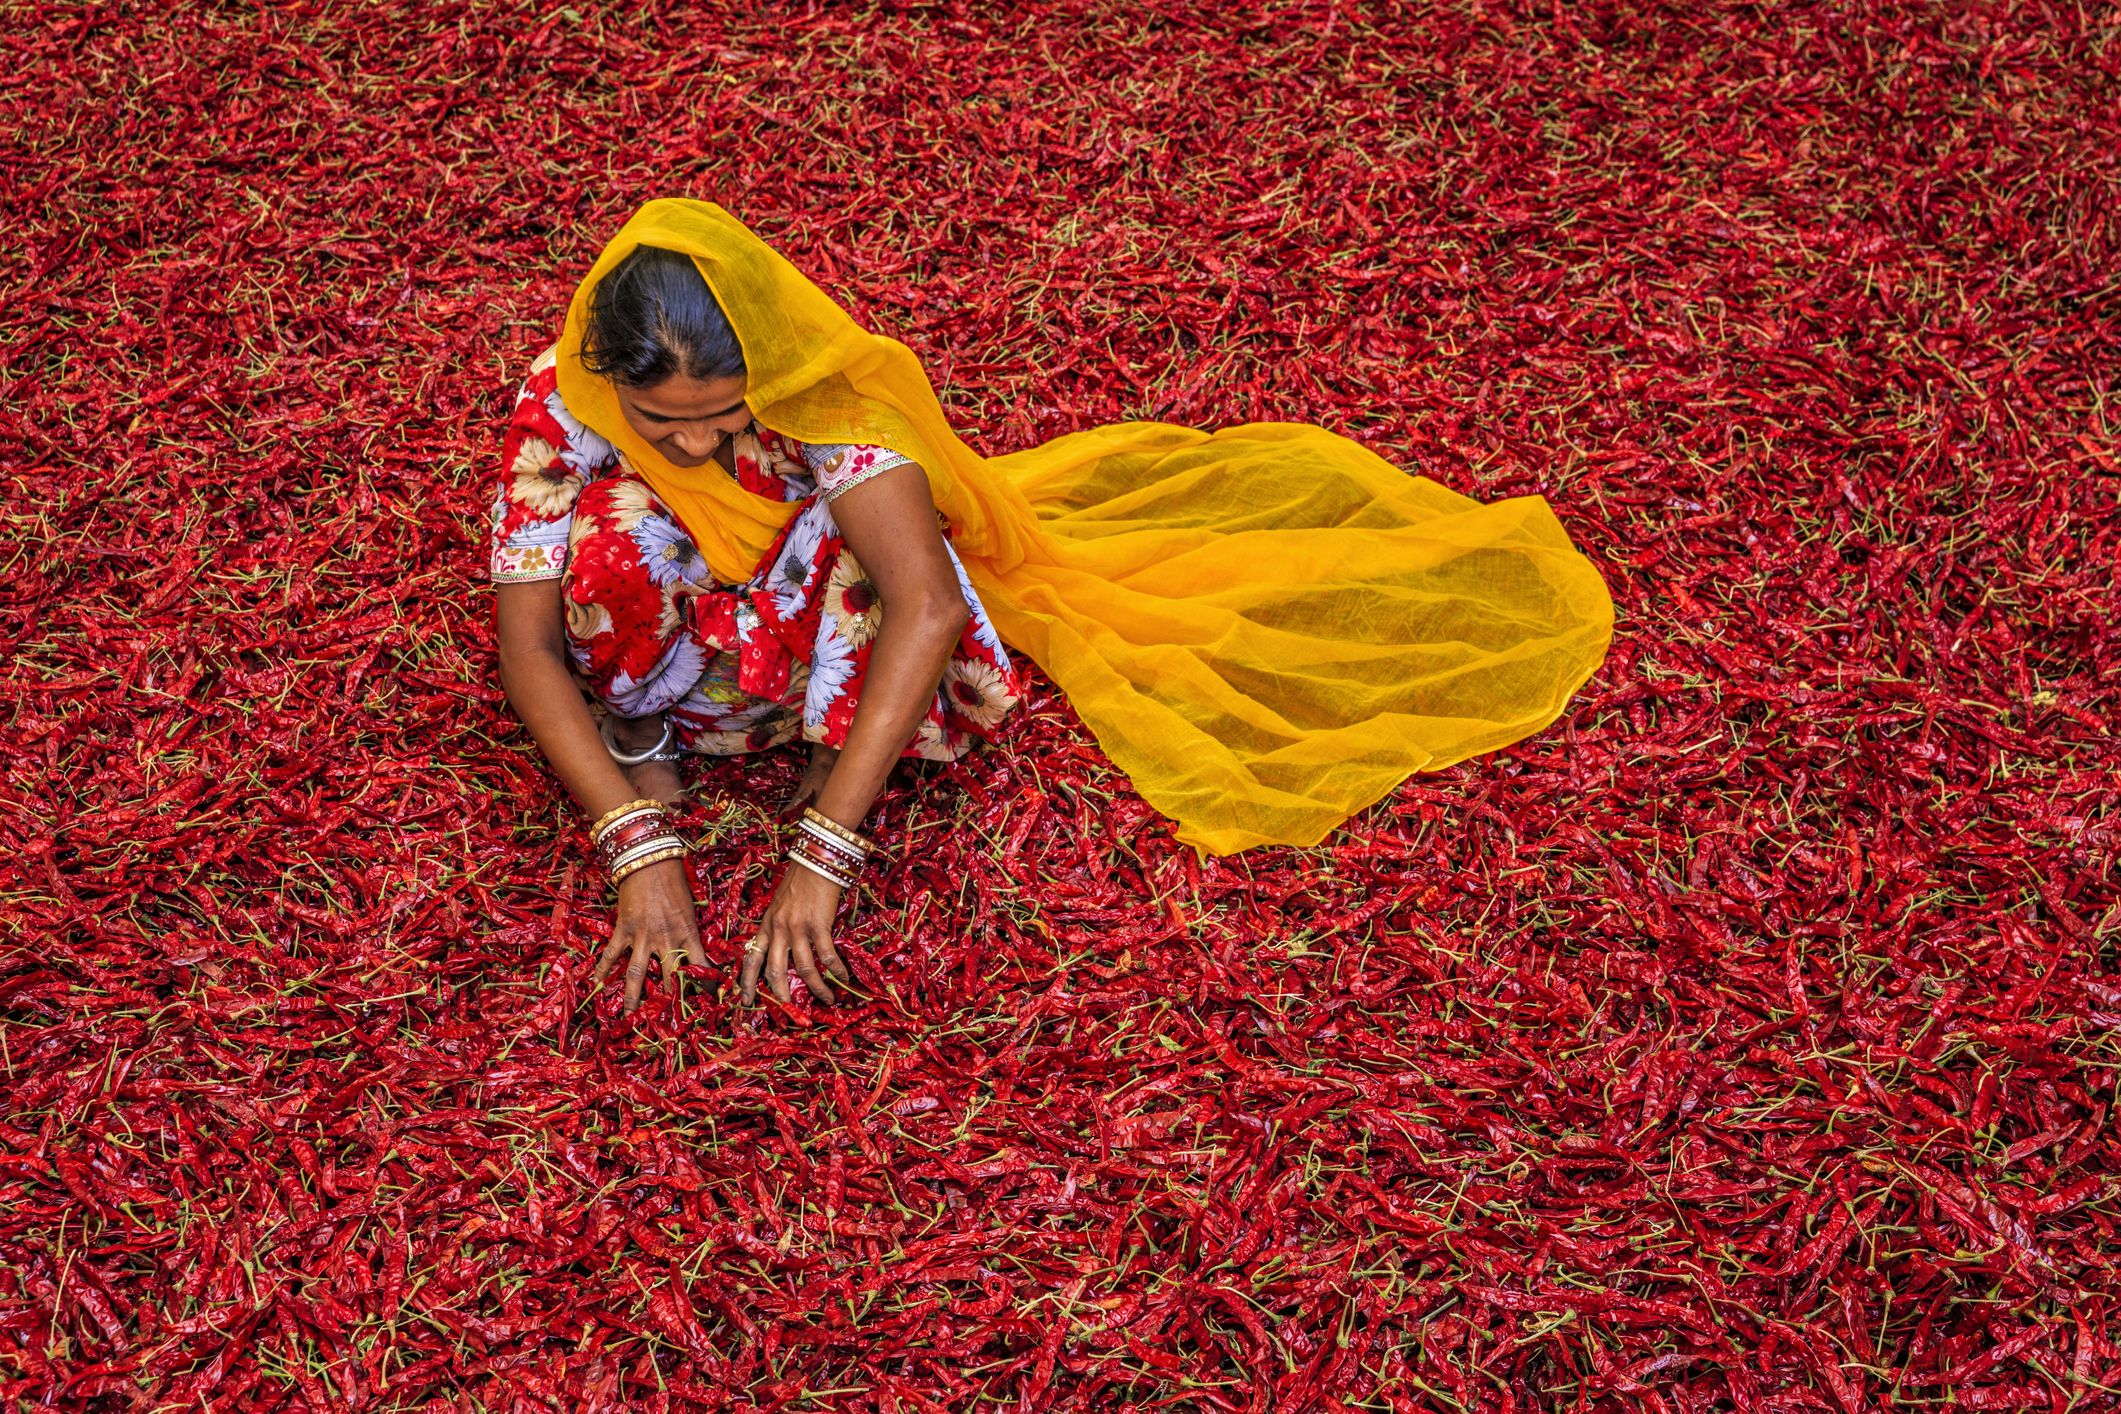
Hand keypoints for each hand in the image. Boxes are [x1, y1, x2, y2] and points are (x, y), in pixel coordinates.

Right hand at [591, 858, 700, 1013]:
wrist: (651, 862)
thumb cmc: (676, 883)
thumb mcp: (690, 909)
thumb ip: (689, 933)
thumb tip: (693, 954)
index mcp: (688, 933)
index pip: (700, 966)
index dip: (705, 985)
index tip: (709, 1002)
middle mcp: (666, 939)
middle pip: (668, 977)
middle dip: (669, 1001)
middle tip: (668, 1024)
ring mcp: (642, 936)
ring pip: (636, 974)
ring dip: (632, 997)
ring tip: (628, 1017)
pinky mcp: (623, 930)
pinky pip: (612, 954)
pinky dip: (603, 968)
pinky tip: (596, 984)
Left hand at [741, 861, 854, 1006]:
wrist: (817, 857)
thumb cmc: (802, 877)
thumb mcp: (781, 903)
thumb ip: (780, 924)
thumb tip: (785, 946)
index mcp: (766, 924)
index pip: (751, 957)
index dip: (747, 982)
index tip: (745, 1001)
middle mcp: (778, 928)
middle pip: (774, 970)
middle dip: (781, 994)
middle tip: (789, 1010)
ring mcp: (797, 927)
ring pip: (803, 968)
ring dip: (816, 988)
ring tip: (827, 999)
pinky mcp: (819, 924)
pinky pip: (826, 955)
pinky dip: (836, 970)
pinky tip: (843, 977)